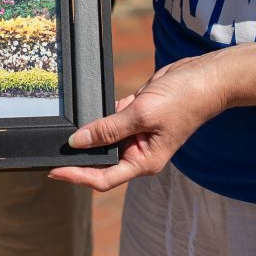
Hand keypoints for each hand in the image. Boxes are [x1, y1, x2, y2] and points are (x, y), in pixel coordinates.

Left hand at [48, 52, 229, 191]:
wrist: (204, 77)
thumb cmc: (183, 99)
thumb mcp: (141, 113)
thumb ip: (108, 129)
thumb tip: (77, 142)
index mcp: (144, 161)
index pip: (104, 178)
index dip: (77, 176)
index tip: (54, 171)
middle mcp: (139, 151)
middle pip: (100, 160)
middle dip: (77, 156)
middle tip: (50, 149)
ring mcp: (137, 133)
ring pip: (103, 139)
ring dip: (87, 134)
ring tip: (61, 131)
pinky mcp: (135, 115)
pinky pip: (111, 118)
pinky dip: (100, 114)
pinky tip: (88, 110)